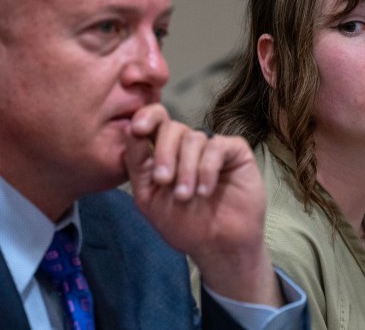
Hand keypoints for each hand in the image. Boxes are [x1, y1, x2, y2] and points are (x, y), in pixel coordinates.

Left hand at [123, 104, 282, 305]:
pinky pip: (217, 147)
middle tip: (163, 181)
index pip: (154, 121)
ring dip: (186, 170)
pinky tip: (205, 191)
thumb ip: (137, 163)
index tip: (138, 128)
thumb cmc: (183, 224)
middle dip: (164, 153)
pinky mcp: (235, 152)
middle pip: (172, 127)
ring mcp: (212, 147)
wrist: (217, 247)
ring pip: (193, 139)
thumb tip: (128, 128)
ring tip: (185, 197)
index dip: (146, 117)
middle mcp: (187, 145)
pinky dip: (207, 170)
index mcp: (164, 152)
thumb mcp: (148, 196)